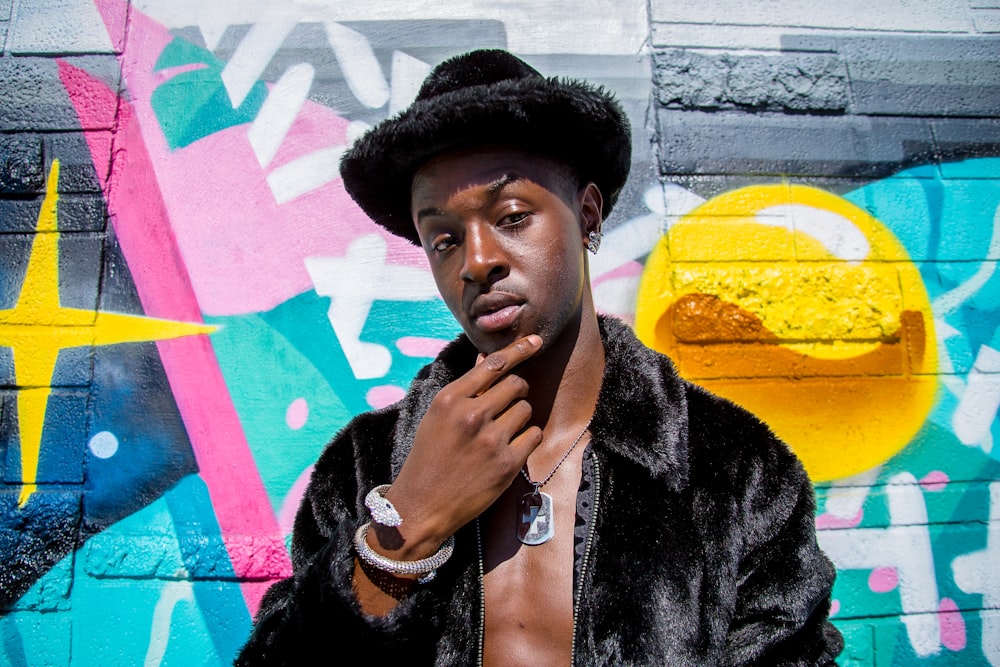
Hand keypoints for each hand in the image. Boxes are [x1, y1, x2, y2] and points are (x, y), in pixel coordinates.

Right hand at [377, 335, 543, 558]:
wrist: (423, 505)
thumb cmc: (429, 456)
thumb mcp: (437, 416)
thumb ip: (465, 388)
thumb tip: (486, 358)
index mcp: (450, 399)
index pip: (494, 364)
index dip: (519, 349)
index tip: (536, 341)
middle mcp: (471, 416)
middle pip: (516, 384)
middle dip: (514, 392)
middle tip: (502, 408)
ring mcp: (491, 440)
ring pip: (526, 409)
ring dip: (518, 418)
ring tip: (498, 434)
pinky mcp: (507, 464)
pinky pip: (533, 435)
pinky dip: (525, 439)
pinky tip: (508, 449)